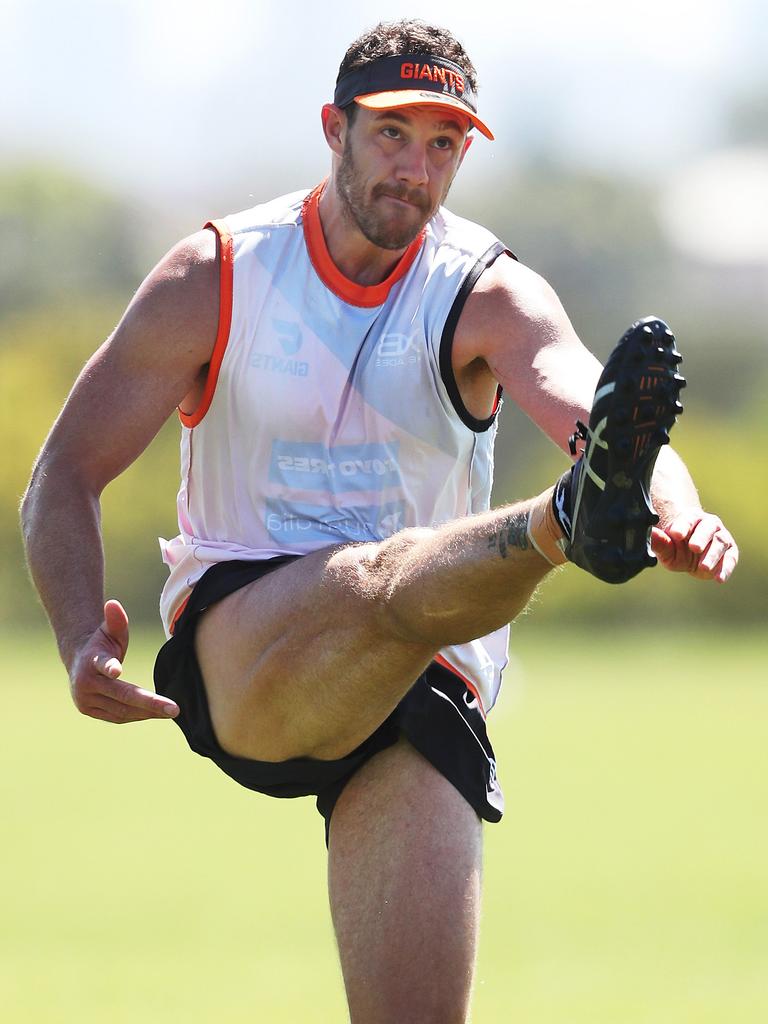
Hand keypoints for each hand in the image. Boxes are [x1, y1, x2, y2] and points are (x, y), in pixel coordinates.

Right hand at [68, 599, 179, 722]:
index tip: (117, 670)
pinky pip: (117, 716)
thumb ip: (116, 620)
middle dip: (149, 703)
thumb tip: (113, 604)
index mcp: (90, 660)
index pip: (102, 663)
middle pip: (121, 695)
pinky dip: (137, 716)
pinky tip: (155, 713)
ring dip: (147, 713)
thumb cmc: (101, 643)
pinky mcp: (88, 710)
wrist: (78, 659)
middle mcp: (85, 683)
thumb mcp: (109, 630)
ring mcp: (85, 700)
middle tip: (174, 709)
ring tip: (170, 711)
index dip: (110, 667)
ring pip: (121, 710)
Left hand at [651, 509, 737, 582]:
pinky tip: (719, 579)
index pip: (688, 520)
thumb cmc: (675, 547)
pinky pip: (730, 559)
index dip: (682, 526)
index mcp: (691, 518)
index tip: (675, 534)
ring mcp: (721, 537)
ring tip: (703, 567)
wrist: (689, 555)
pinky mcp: (730, 552)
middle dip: (701, 538)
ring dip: (712, 555)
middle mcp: (709, 524)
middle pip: (707, 528)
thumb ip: (659, 541)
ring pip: (720, 543)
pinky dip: (726, 568)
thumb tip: (650, 533)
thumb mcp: (665, 547)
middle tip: (694, 547)